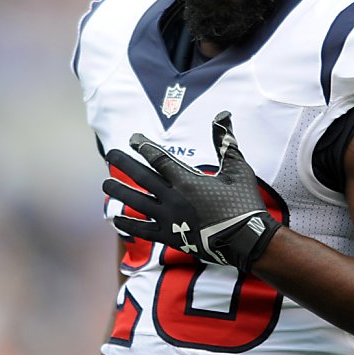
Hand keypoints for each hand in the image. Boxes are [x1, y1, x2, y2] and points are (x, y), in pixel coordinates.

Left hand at [103, 111, 280, 270]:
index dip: (144, 146)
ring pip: (137, 202)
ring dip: (120, 192)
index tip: (133, 138)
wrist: (247, 240)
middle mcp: (173, 198)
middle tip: (110, 153)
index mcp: (187, 180)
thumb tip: (222, 114)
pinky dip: (129, 225)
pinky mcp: (171, 237)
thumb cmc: (244, 203)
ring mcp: (169, 219)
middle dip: (124, 164)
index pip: (159, 158)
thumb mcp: (238, 169)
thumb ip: (225, 142)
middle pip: (142, 177)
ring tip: (106, 184)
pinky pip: (144, 230)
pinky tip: (116, 219)